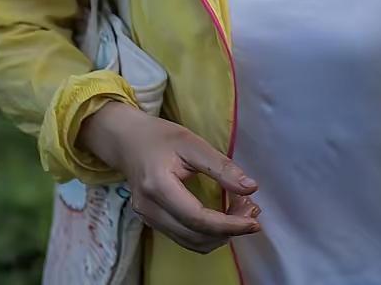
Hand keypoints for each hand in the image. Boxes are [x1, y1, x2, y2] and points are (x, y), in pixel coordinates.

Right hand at [78, 101, 261, 253]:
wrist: (127, 141)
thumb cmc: (159, 137)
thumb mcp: (192, 143)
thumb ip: (221, 167)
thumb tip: (251, 188)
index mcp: (158, 186)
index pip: (198, 218)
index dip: (229, 225)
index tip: (253, 222)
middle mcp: (149, 209)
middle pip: (195, 236)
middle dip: (228, 230)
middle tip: (251, 211)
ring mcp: (148, 219)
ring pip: (191, 243)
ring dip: (219, 235)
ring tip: (239, 212)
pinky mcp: (152, 222)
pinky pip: (184, 238)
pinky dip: (207, 233)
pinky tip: (221, 216)